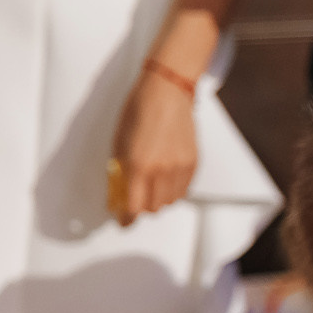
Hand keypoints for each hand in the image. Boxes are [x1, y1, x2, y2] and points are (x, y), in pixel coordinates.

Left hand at [110, 64, 200, 223]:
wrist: (167, 92)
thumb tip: (119, 191)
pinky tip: (165, 179)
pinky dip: (174, 190)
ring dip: (159, 200)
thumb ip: (120, 170)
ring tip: (151, 188)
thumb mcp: (119, 142)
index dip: (126, 217)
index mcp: (138, 166)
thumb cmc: (138, 110)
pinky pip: (184, 189)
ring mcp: (180, 167)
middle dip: (142, 207)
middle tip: (135, 199)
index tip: (123, 220)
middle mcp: (161, 171)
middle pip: (153, 208)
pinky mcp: (193, 162)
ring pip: (170, 201)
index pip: (133, 206)